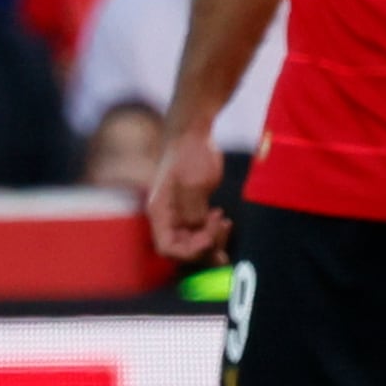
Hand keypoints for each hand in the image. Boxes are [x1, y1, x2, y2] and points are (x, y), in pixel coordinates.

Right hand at [145, 124, 229, 263]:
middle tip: (222, 228)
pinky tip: (224, 221)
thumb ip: (193, 210)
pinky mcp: (193, 210)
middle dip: (205, 246)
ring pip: (195, 243)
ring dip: (213, 241)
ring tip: (225, 224)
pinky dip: (214, 234)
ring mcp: (180, 215)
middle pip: (183, 249)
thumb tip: (197, 229)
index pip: (168, 248)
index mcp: (160, 213)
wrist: (192, 135)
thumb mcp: (193, 183)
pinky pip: (202, 232)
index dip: (189, 251)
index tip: (208, 239)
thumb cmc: (189, 155)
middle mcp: (168, 218)